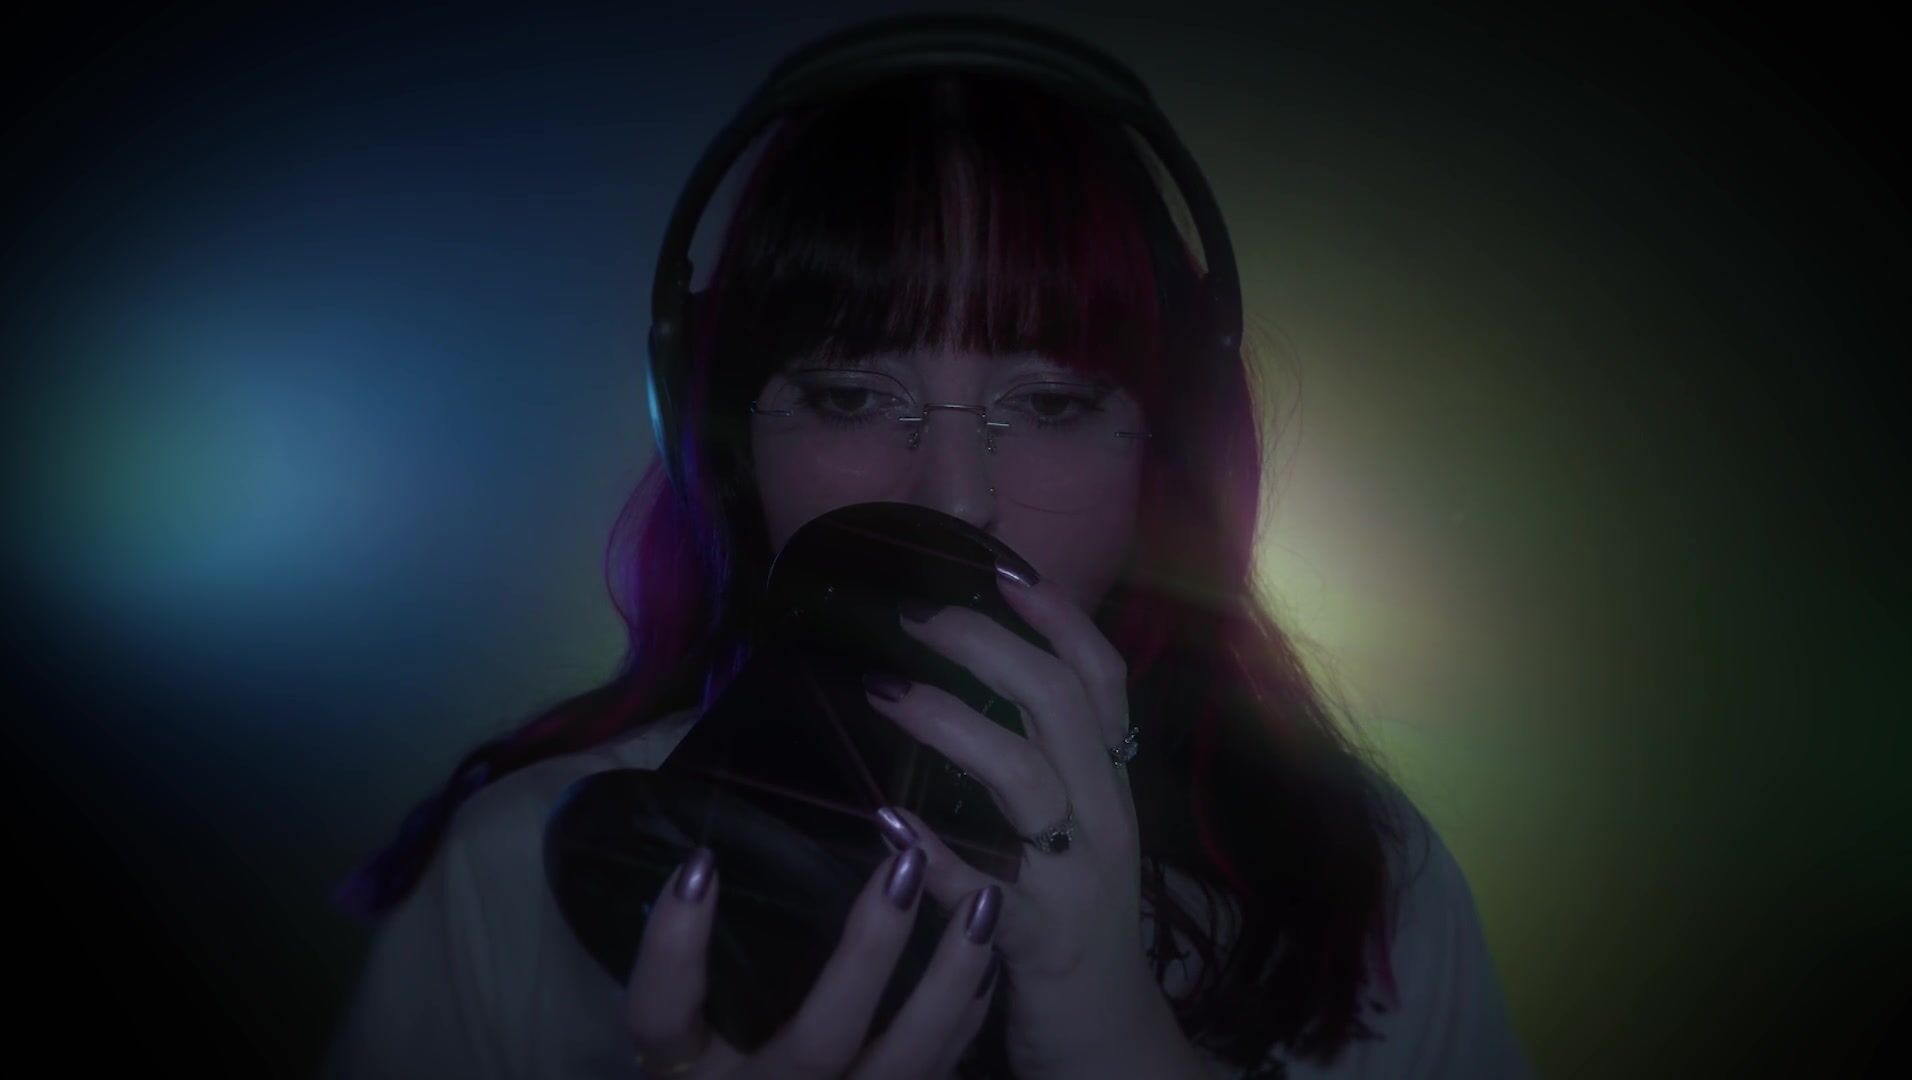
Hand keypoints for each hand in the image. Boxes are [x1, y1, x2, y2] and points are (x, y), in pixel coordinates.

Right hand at [626, 846, 1003, 1078]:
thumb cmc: (713, 1064)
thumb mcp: (685, 1031)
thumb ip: (694, 968)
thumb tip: (709, 856)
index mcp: (684, 1070)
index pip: (660, 1014)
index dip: (673, 947)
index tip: (700, 861)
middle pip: (817, 1043)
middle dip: (868, 955)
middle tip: (907, 863)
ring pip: (903, 1065)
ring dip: (949, 981)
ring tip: (984, 901)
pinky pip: (938, 1073)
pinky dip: (966, 1014)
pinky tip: (989, 954)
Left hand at [862, 565, 1203, 1078]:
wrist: (1110, 1043)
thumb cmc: (1071, 920)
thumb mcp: (1073, 832)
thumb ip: (1037, 763)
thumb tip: (969, 682)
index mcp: (1107, 784)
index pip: (1100, 678)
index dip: (1054, 616)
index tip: (997, 567)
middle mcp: (1102, 817)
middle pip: (1057, 704)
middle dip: (983, 646)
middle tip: (910, 616)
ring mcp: (1076, 879)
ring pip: (1025, 780)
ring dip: (950, 726)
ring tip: (883, 692)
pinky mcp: (1039, 942)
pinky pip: (982, 889)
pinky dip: (932, 852)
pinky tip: (883, 820)